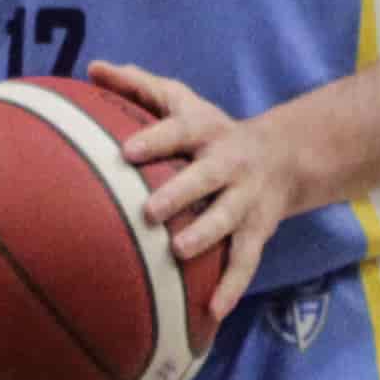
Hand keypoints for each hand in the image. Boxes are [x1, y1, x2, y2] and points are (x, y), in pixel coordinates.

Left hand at [90, 61, 319, 321]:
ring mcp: (246, 200)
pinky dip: (231, 287)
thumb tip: (94, 66)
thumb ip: (139, 85)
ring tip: (179, 251)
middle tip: (149, 210)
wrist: (286, 156)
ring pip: (229, 219)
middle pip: (207, 177)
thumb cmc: (212, 130)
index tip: (126, 152)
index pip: (180, 132)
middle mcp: (230, 164)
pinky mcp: (258, 230)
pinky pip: (245, 261)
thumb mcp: (183, 103)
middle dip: (181, 193)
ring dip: (206, 235)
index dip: (155, 139)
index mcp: (206, 132)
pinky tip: (211, 312)